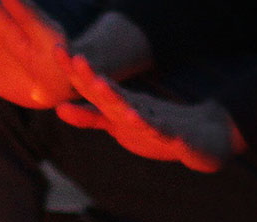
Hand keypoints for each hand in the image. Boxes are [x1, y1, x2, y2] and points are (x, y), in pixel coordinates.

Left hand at [56, 51, 244, 171]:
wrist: (201, 137)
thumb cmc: (152, 126)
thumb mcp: (117, 123)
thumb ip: (89, 117)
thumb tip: (59, 108)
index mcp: (119, 103)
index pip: (92, 86)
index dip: (74, 72)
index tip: (56, 49)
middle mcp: (134, 107)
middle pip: (108, 92)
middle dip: (90, 76)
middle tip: (75, 57)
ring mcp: (152, 120)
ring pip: (131, 107)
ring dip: (116, 96)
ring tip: (100, 84)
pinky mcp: (172, 136)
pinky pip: (159, 130)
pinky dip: (150, 125)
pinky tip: (140, 119)